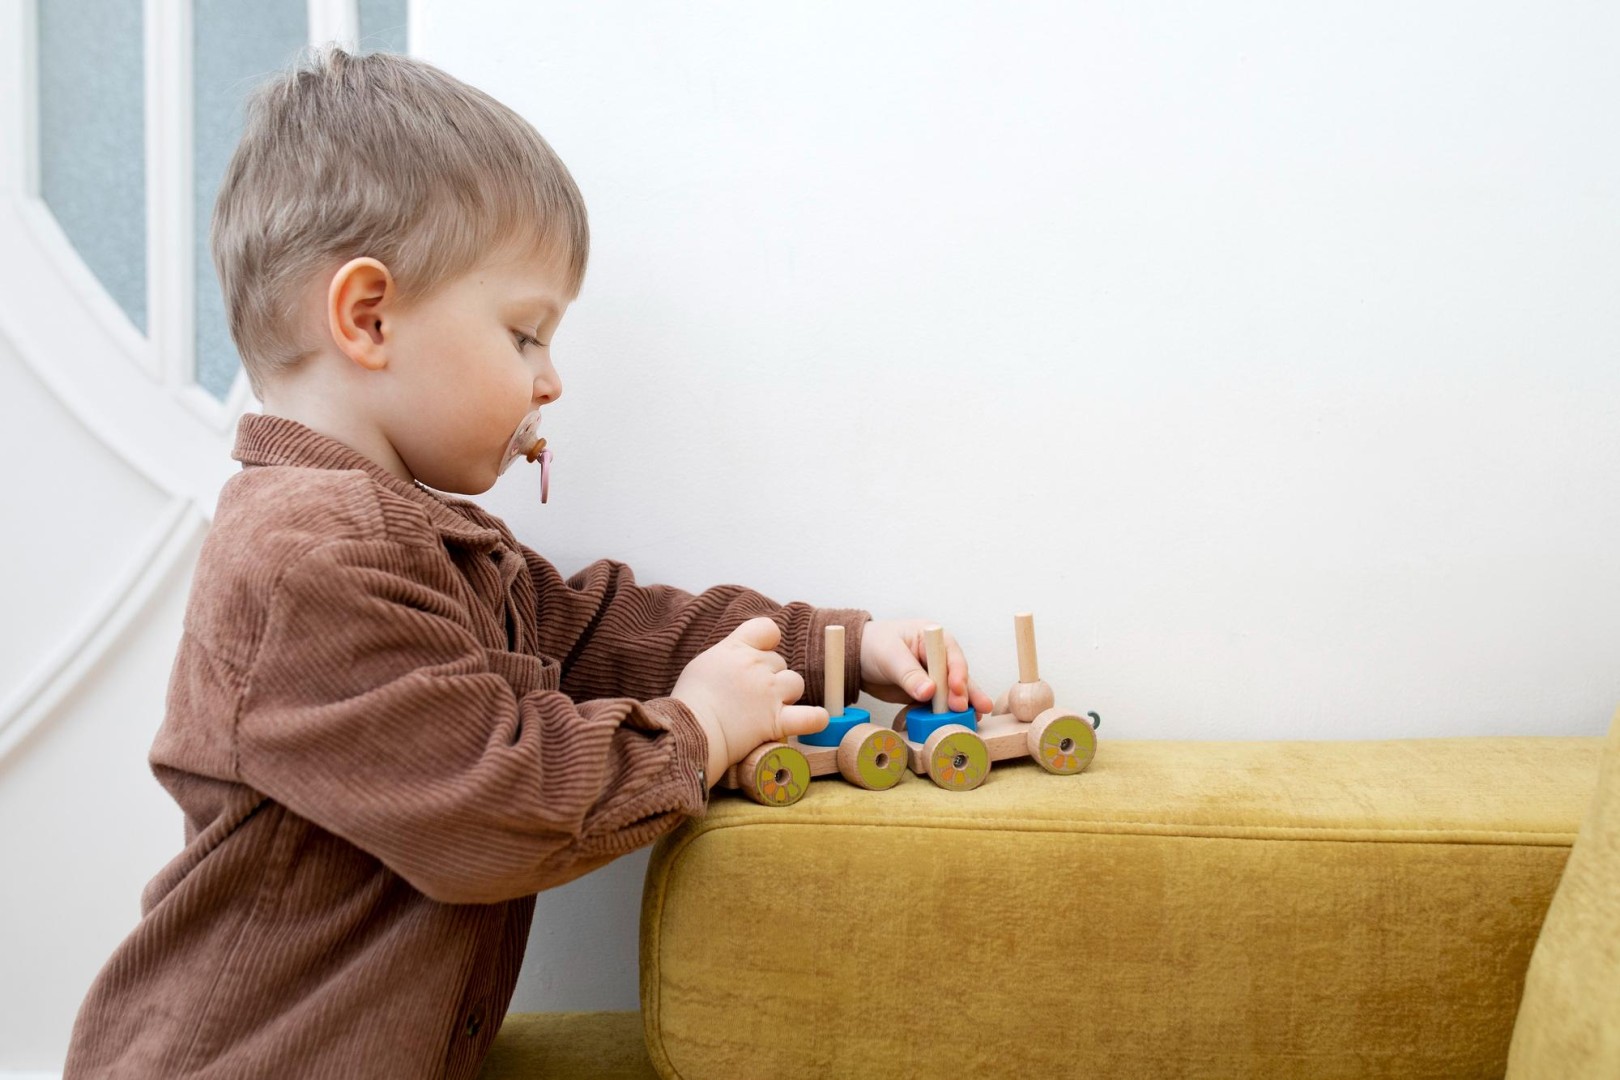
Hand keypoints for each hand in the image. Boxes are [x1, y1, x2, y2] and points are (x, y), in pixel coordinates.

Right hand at [671, 617, 828, 785]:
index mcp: (736, 648)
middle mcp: (756, 666)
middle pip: (779, 662)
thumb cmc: (688, 702)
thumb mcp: (702, 665)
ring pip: (795, 683)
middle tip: (750, 696)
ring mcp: (768, 693)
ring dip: (786, 694)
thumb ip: (726, 657)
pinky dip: (815, 718)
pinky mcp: (776, 720)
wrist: (688, 731)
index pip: (767, 628)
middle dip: (770, 676)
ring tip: (768, 709)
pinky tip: (816, 718)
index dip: (768, 641)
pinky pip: (810, 717)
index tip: (760, 654)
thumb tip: (738, 661)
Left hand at [859, 618, 994, 715]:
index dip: (957, 673)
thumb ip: (909, 674)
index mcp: (933, 639)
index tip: (956, 689)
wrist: (856, 659)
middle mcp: (938, 658)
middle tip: (975, 709)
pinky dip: (946, 714)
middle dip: (967, 692)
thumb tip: (929, 692)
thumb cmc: (874, 645)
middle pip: (958, 675)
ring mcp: (933, 677)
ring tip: (976, 718)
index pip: (951, 656)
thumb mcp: (890, 656)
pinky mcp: (925, 694)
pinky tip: (958, 723)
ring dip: (963, 705)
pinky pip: (938, 705)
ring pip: (952, 692)